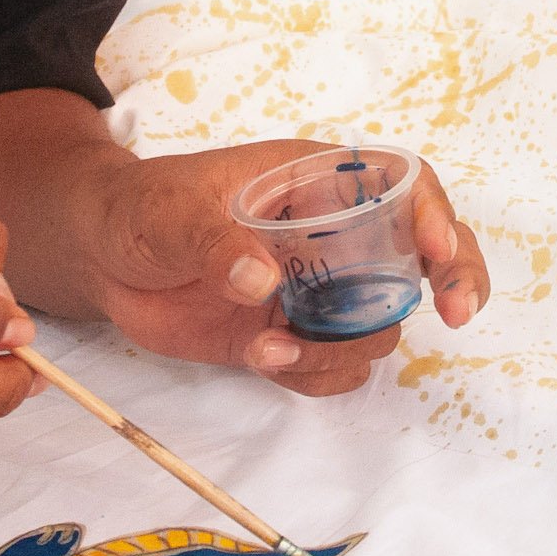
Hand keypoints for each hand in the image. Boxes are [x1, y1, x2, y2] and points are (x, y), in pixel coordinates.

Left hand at [74, 142, 490, 395]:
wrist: (99, 256)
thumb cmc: (140, 206)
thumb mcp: (170, 210)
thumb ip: (214, 240)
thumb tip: (261, 281)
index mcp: (316, 181)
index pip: (403, 185)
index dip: (436, 215)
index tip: (438, 252)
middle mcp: (331, 235)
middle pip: (423, 255)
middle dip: (453, 281)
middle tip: (457, 315)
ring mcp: (315, 289)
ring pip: (376, 326)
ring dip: (345, 347)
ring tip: (273, 348)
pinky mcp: (290, 335)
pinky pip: (332, 367)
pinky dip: (312, 375)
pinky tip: (261, 359)